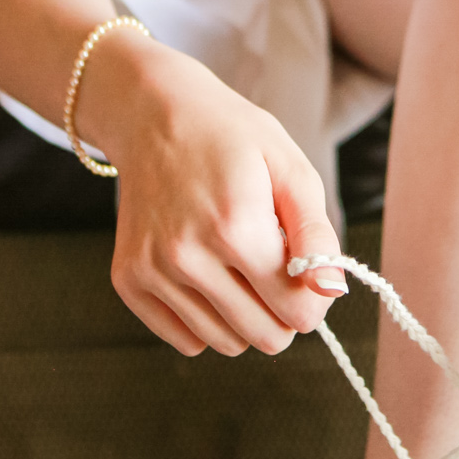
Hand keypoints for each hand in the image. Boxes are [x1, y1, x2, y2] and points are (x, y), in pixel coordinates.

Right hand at [85, 31, 346, 357]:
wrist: (154, 115)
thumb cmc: (233, 140)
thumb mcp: (290, 170)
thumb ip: (317, 234)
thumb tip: (331, 292)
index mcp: (236, 227)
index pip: (297, 314)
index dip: (312, 298)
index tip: (304, 270)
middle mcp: (187, 256)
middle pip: (263, 337)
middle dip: (281, 311)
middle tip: (273, 267)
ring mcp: (152, 271)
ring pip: (224, 343)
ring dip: (243, 315)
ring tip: (236, 262)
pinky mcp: (128, 280)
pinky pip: (185, 339)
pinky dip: (204, 317)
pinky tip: (205, 272)